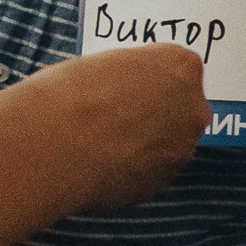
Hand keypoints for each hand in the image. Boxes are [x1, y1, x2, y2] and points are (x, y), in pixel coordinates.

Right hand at [3, 45, 209, 214]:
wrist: (53, 144)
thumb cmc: (68, 94)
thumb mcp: (101, 63)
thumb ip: (127, 78)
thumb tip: (120, 89)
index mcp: (181, 66)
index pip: (174, 69)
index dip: (145, 79)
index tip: (123, 86)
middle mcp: (193, 107)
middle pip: (178, 107)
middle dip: (153, 112)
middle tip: (114, 117)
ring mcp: (182, 148)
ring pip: (167, 143)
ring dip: (143, 144)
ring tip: (102, 145)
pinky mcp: (163, 182)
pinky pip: (150, 171)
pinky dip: (132, 169)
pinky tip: (101, 166)